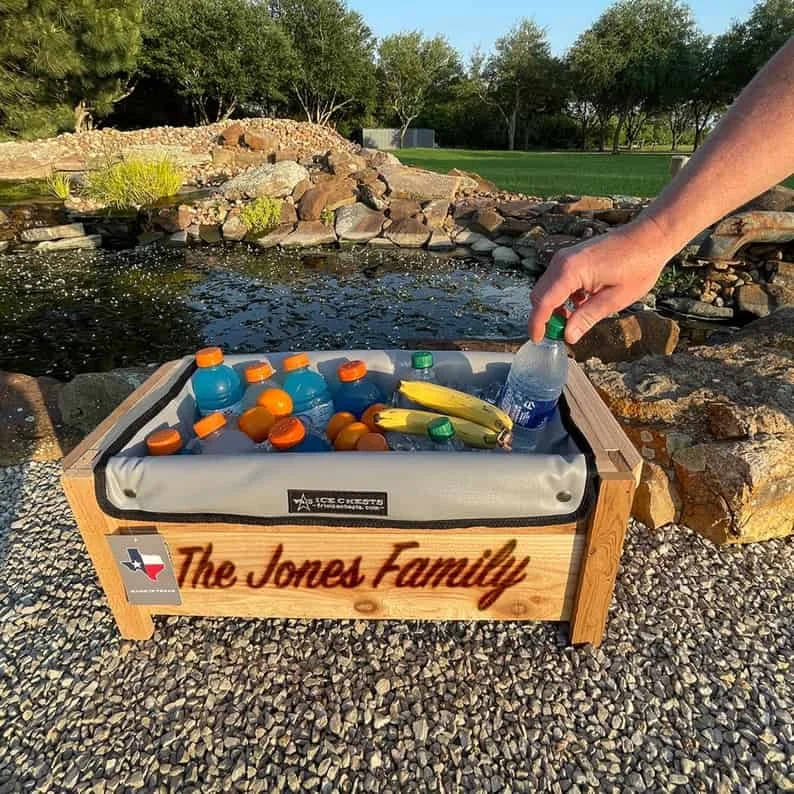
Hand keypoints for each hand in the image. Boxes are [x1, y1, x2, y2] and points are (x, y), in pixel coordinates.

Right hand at [528, 217, 676, 343]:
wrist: (649, 236)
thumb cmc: (638, 265)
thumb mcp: (615, 299)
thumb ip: (587, 317)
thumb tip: (568, 336)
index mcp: (571, 271)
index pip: (543, 303)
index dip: (537, 324)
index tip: (538, 340)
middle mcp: (562, 262)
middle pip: (539, 296)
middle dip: (544, 317)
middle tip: (558, 335)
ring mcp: (566, 258)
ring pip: (546, 289)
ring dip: (553, 308)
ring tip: (572, 323)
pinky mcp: (572, 258)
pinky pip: (556, 282)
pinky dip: (561, 297)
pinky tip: (580, 305)